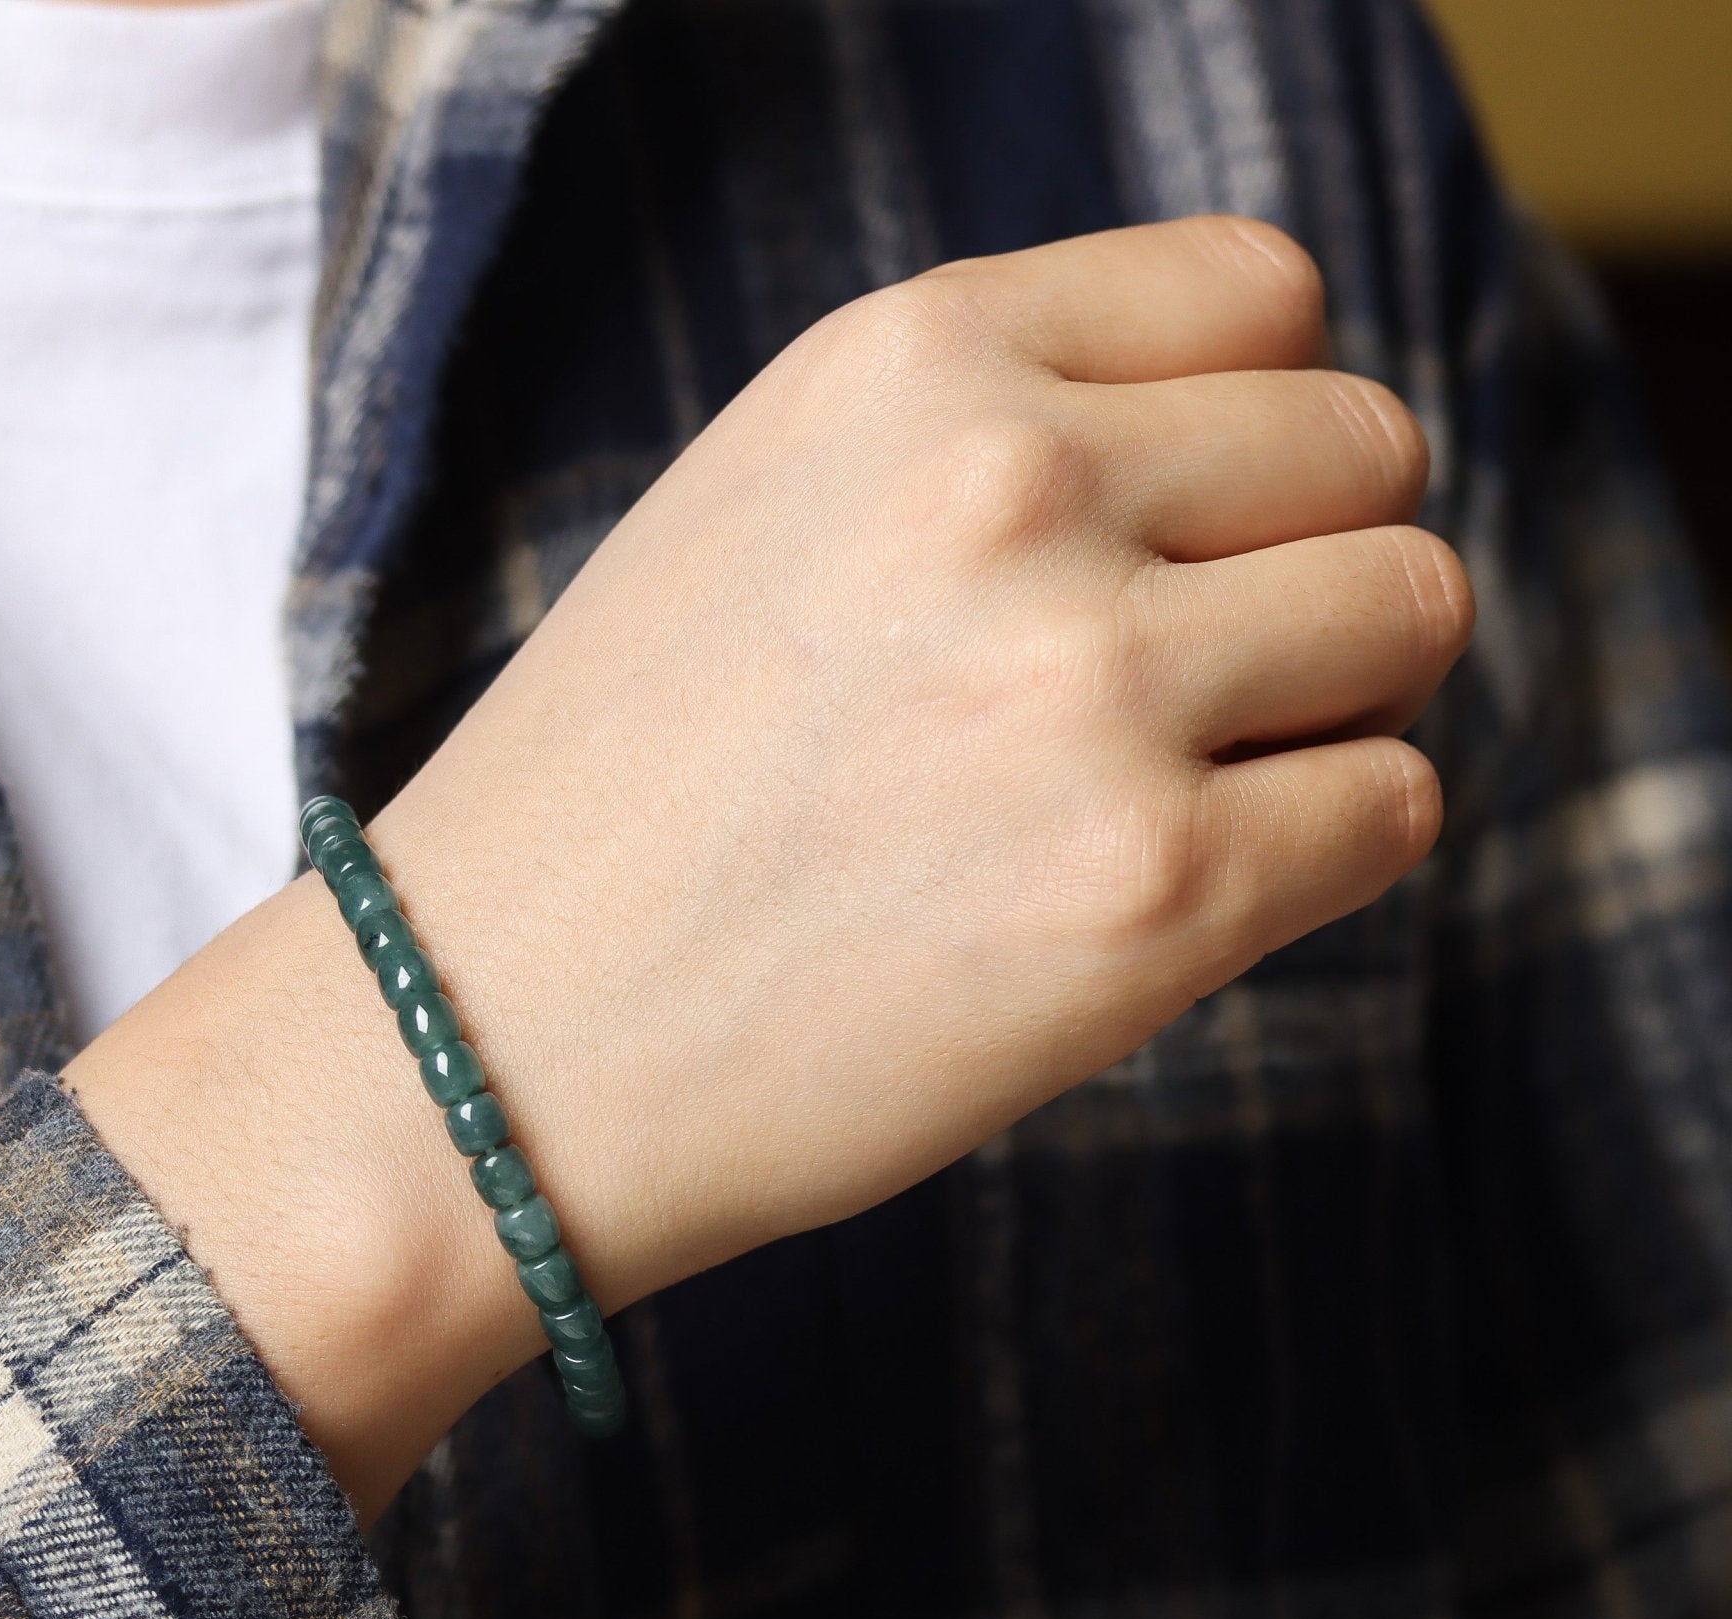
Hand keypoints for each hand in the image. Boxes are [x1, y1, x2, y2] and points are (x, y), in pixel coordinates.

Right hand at [69, 216, 1471, 1519]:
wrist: (481, 1049)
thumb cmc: (617, 805)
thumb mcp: (771, 517)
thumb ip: (990, 448)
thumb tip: (1236, 473)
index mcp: (907, 363)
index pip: (1264, 295)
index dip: (1259, 426)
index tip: (1203, 534)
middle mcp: (1010, 487)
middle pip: (1365, 451)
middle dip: (1313, 566)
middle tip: (1203, 689)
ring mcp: (1087, 687)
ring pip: (1410, 614)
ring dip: (1336, 708)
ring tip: (1188, 790)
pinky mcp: (1149, 892)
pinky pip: (1392, 807)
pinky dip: (1323, 850)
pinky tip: (1180, 896)